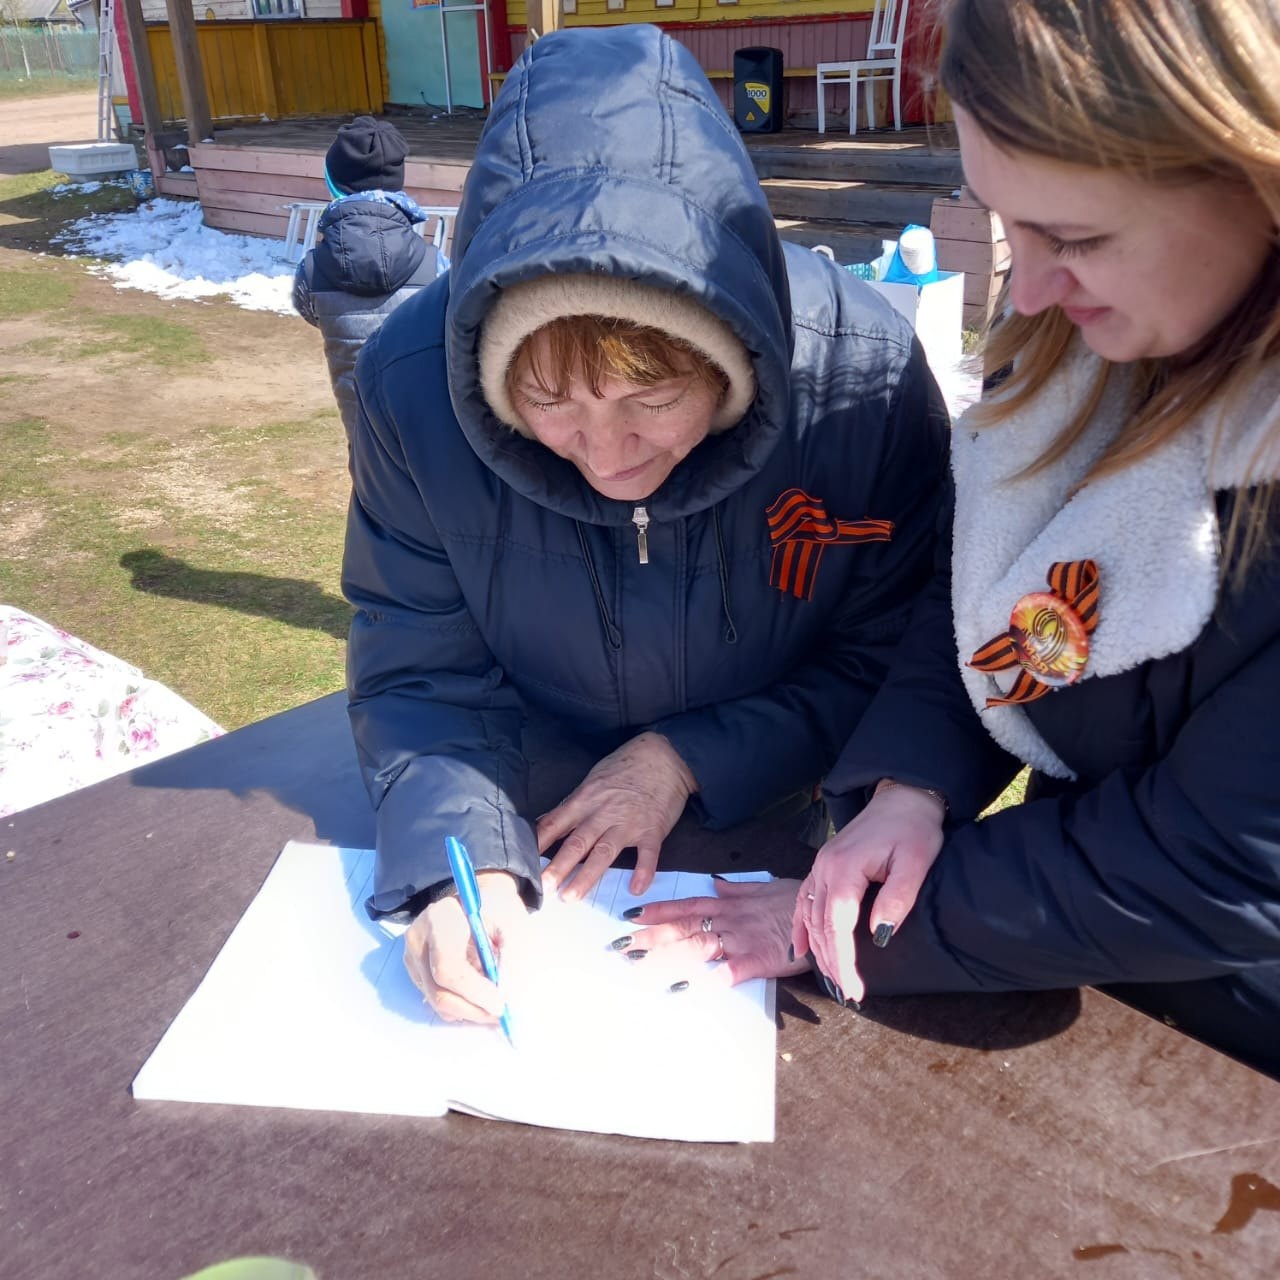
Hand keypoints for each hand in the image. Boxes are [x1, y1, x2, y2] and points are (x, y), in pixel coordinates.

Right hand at [403, 870, 527, 1023]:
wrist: (476, 899)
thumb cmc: (497, 909)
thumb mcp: (513, 923)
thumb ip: (511, 958)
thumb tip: (507, 996)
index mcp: (440, 918)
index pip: (448, 966)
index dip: (474, 991)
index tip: (500, 1003)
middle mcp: (417, 939)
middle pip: (439, 991)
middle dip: (473, 1009)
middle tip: (500, 1015)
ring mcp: (411, 957)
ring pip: (436, 1001)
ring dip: (468, 1009)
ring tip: (492, 1000)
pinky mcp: (414, 971)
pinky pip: (435, 998)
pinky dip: (460, 1005)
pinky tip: (478, 994)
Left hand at [537, 732, 696, 900]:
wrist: (664, 755)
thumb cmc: (626, 766)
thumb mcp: (593, 780)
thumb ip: (574, 804)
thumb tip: (549, 822)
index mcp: (585, 800)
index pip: (555, 823)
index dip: (538, 844)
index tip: (522, 862)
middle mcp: (603, 813)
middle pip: (576, 842)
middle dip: (558, 867)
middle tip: (542, 888)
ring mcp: (628, 822)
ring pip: (604, 852)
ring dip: (586, 876)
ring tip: (571, 896)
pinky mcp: (653, 829)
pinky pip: (647, 854)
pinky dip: (643, 871)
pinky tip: (636, 889)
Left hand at [625, 878, 810, 985]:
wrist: (824, 913)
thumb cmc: (793, 901)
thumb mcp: (762, 887)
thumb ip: (734, 888)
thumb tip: (713, 882)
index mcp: (728, 904)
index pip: (685, 907)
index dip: (657, 910)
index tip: (630, 915)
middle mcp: (728, 921)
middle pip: (683, 928)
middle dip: (650, 937)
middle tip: (622, 946)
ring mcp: (742, 940)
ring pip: (699, 947)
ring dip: (669, 957)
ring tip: (642, 967)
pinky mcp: (759, 959)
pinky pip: (732, 970)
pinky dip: (713, 976)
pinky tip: (691, 986)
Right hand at [792, 782, 944, 1003]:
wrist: (902, 797)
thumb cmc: (913, 828)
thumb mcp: (915, 863)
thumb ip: (897, 899)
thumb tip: (880, 935)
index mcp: (844, 868)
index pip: (837, 925)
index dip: (844, 960)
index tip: (855, 988)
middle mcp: (824, 867)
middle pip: (819, 924)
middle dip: (832, 962)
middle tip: (849, 992)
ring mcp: (820, 865)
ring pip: (808, 915)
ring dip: (818, 949)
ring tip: (833, 978)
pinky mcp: (824, 866)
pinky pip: (804, 901)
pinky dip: (801, 926)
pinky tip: (801, 948)